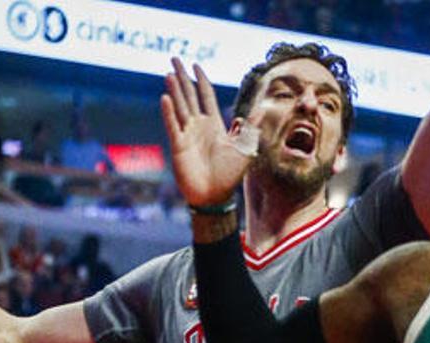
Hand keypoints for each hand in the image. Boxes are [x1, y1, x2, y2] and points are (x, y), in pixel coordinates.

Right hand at [161, 58, 254, 206]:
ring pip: (180, 107)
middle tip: (174, 59)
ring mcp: (187, 135)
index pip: (205, 96)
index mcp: (215, 125)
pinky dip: (169, 112)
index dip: (201, 80)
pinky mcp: (179, 146)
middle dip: (183, 78)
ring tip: (169, 73)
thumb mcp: (245, 148)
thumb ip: (251, 127)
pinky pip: (173, 125)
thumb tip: (264, 107)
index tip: (196, 65)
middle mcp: (199, 127)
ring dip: (175, 90)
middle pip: (189, 96)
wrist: (215, 196)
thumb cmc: (229, 175)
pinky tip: (166, 98)